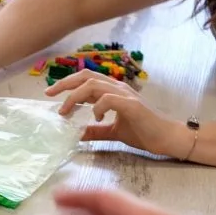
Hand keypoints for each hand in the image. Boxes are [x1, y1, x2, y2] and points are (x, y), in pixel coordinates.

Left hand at [46, 70, 189, 156]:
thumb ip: (95, 130)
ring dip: (76, 96)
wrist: (166, 137)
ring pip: (94, 85)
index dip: (67, 83)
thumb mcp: (112, 132)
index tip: (50, 93)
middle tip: (49, 93)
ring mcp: (125, 95)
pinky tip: (95, 118)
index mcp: (112, 91)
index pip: (86, 80)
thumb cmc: (143, 132)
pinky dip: (97, 107)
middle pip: (86, 76)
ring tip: (66, 111)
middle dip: (65, 83)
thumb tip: (76, 134)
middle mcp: (117, 88)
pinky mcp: (131, 105)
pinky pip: (108, 99)